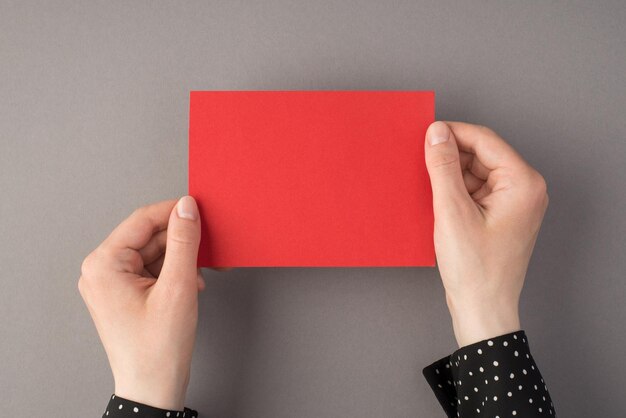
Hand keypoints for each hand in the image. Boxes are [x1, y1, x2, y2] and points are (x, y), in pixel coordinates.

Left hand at [78, 197, 204, 409]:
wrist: (152, 389)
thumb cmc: (157, 349)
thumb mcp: (177, 287)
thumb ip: (183, 242)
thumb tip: (186, 208)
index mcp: (104, 264)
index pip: (142, 220)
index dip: (174, 211)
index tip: (199, 208)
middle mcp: (102, 270)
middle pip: (149, 237)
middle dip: (182, 241)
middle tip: (210, 244)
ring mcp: (113, 283)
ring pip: (154, 253)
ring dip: (182, 258)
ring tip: (203, 271)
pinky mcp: (125, 294)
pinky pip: (153, 269)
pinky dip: (176, 272)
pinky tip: (193, 283)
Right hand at [424, 122, 548, 347]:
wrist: (482, 310)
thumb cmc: (475, 270)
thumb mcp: (452, 212)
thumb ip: (443, 167)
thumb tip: (437, 132)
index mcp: (522, 183)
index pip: (485, 140)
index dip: (452, 133)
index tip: (425, 133)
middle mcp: (524, 189)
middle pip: (481, 155)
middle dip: (450, 156)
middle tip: (421, 161)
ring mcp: (513, 203)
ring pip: (476, 172)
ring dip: (450, 175)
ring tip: (427, 187)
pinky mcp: (500, 216)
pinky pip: (475, 190)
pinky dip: (455, 191)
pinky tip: (436, 200)